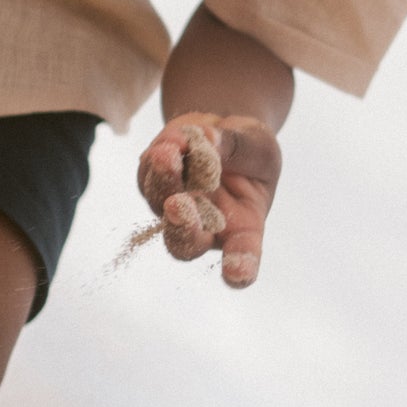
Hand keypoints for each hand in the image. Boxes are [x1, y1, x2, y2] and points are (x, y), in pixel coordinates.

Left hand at [136, 112, 281, 288]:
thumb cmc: (250, 150)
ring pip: (159, 203)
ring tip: (171, 152)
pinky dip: (159, 156)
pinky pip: (148, 175)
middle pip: (186, 244)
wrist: (225, 133)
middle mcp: (206, 227)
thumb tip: (206, 142)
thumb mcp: (258, 144)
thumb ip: (237, 146)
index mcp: (244, 226)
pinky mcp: (153, 186)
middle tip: (178, 205)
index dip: (240, 268)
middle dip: (180, 229)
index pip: (244, 253)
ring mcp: (175, 209)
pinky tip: (174, 140)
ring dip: (164, 178)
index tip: (237, 273)